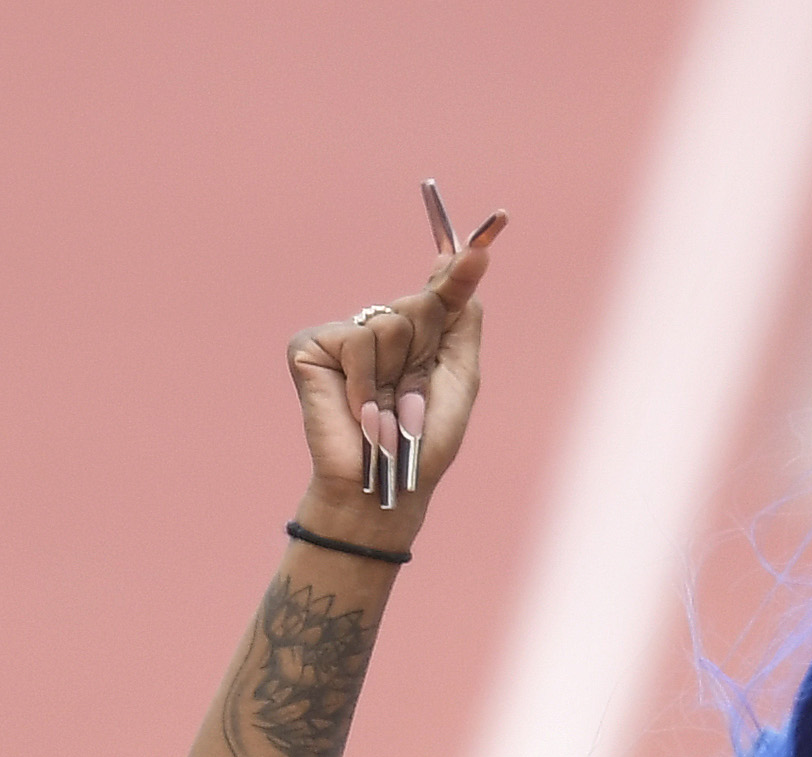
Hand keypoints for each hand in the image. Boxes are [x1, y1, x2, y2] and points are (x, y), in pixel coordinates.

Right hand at [286, 183, 505, 524]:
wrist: (385, 481)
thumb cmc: (426, 441)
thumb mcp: (458, 376)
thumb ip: (462, 320)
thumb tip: (471, 258)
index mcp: (420, 335)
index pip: (443, 285)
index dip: (465, 257)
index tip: (499, 220)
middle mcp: (382, 326)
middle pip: (421, 303)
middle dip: (425, 352)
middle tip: (414, 397)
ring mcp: (344, 333)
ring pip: (389, 322)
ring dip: (396, 375)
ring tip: (388, 409)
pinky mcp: (311, 345)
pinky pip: (357, 340)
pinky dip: (367, 381)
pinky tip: (362, 409)